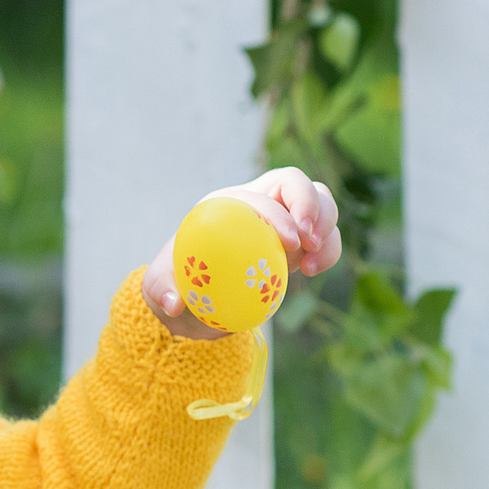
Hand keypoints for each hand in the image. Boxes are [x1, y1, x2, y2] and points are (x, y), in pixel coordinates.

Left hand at [143, 166, 343, 339]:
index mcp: (227, 203)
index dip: (279, 212)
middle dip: (312, 206)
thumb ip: (160, 290)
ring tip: (314, 264)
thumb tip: (175, 304)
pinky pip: (325, 238)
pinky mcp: (298, 243)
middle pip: (297, 184)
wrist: (198, 296)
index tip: (287, 242)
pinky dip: (329, 250)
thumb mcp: (158, 285)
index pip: (260, 194)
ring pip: (320, 203)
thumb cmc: (178, 280)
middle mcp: (258, 204)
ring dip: (328, 227)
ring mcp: (282, 221)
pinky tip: (314, 271)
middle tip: (310, 242)